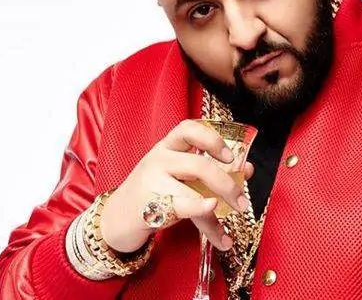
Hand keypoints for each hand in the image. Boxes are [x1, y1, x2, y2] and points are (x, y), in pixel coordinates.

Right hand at [100, 120, 253, 252]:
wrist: (114, 219)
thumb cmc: (152, 193)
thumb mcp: (177, 176)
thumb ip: (209, 171)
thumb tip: (247, 169)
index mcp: (167, 147)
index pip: (188, 129)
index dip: (213, 139)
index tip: (230, 157)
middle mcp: (158, 160)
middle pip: (199, 165)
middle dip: (227, 185)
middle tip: (242, 202)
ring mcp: (152, 182)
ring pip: (195, 192)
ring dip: (219, 211)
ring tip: (231, 227)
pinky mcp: (149, 206)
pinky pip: (184, 209)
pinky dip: (205, 217)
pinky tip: (219, 232)